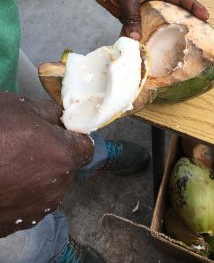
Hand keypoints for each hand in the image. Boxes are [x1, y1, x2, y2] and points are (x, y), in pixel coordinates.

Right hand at [0, 92, 92, 236]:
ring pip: (48, 186)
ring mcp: (36, 209)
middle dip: (53, 155)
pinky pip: (29, 203)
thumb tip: (62, 118)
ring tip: (9, 164)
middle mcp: (57, 187)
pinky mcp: (17, 225)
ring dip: (38, 176)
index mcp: (63, 156)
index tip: (58, 132)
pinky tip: (3, 182)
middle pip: (66, 167)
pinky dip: (21, 193)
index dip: (73, 137)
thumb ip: (51, 112)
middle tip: (26, 145)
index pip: (86, 146)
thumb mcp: (21, 106)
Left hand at [87, 0, 208, 39]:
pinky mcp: (127, 17)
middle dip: (180, 27)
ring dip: (157, 39)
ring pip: (152, 27)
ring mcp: (140, 11)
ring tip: (167, 54)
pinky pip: (135, 31)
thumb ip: (131, 16)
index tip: (206, 17)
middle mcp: (152, 3)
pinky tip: (140, 51)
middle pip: (169, 16)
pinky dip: (137, 40)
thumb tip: (136, 39)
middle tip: (192, 42)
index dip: (193, 7)